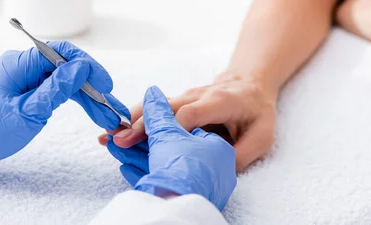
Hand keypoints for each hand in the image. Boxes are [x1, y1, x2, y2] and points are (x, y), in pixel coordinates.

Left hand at [0, 41, 128, 178]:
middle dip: (92, 88)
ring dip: (89, 97)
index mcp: (19, 64)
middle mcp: (24, 64)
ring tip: (107, 117)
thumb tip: (82, 69)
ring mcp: (28, 76)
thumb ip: (56, 90)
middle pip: (68, 68)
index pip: (61, 54)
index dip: (88, 67)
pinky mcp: (31, 88)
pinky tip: (94, 111)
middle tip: (111, 109)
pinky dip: (76, 100)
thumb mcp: (28, 114)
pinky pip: (60, 89)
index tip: (105, 86)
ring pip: (67, 80)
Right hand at [100, 74, 275, 170]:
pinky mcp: (175, 104)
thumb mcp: (262, 135)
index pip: (191, 112)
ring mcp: (184, 97)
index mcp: (219, 101)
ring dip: (129, 121)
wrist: (248, 84)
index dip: (173, 127)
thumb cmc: (256, 112)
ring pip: (153, 107)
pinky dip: (132, 120)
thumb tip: (217, 172)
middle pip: (165, 108)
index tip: (156, 143)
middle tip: (120, 140)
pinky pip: (152, 111)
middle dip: (141, 124)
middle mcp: (197, 95)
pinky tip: (113, 130)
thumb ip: (242, 153)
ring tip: (107, 136)